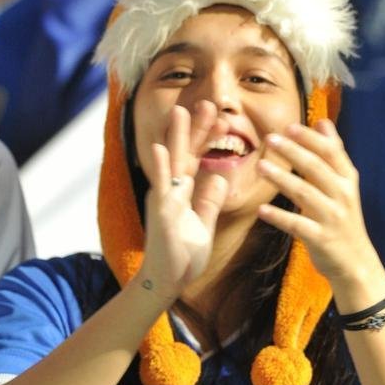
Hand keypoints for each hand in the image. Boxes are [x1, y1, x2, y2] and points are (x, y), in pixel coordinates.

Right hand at [141, 105, 227, 301]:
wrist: (168, 282)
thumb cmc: (183, 255)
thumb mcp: (203, 223)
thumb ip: (209, 200)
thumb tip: (218, 176)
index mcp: (184, 193)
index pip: (198, 158)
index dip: (209, 139)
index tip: (223, 119)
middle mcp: (172, 191)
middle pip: (186, 153)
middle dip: (196, 129)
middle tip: (208, 103)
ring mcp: (165, 201)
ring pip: (172, 163)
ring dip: (176, 138)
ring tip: (180, 111)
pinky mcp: (161, 215)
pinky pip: (161, 189)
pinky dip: (160, 168)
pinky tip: (160, 149)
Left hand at [257, 119, 378, 281]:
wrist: (356, 262)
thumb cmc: (342, 218)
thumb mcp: (343, 184)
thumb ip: (333, 153)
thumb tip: (323, 121)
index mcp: (347, 179)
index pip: (331, 152)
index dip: (310, 138)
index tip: (289, 126)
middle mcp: (342, 195)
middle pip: (317, 168)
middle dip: (293, 151)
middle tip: (270, 139)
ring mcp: (332, 217)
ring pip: (305, 193)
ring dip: (281, 178)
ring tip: (260, 166)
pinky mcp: (321, 239)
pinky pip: (297, 225)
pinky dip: (279, 217)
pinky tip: (261, 210)